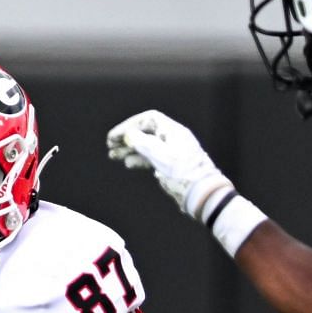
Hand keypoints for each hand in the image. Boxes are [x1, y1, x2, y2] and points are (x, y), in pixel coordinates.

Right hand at [106, 110, 234, 221]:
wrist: (201, 193)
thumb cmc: (185, 174)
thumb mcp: (163, 156)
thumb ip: (144, 144)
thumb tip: (130, 134)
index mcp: (173, 132)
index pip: (148, 120)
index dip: (130, 124)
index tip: (116, 135)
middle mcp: (171, 139)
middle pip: (145, 132)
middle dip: (127, 137)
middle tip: (110, 144)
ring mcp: (170, 152)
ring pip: (146, 146)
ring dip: (129, 149)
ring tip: (113, 155)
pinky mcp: (169, 165)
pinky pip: (150, 158)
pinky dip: (138, 159)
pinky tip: (128, 164)